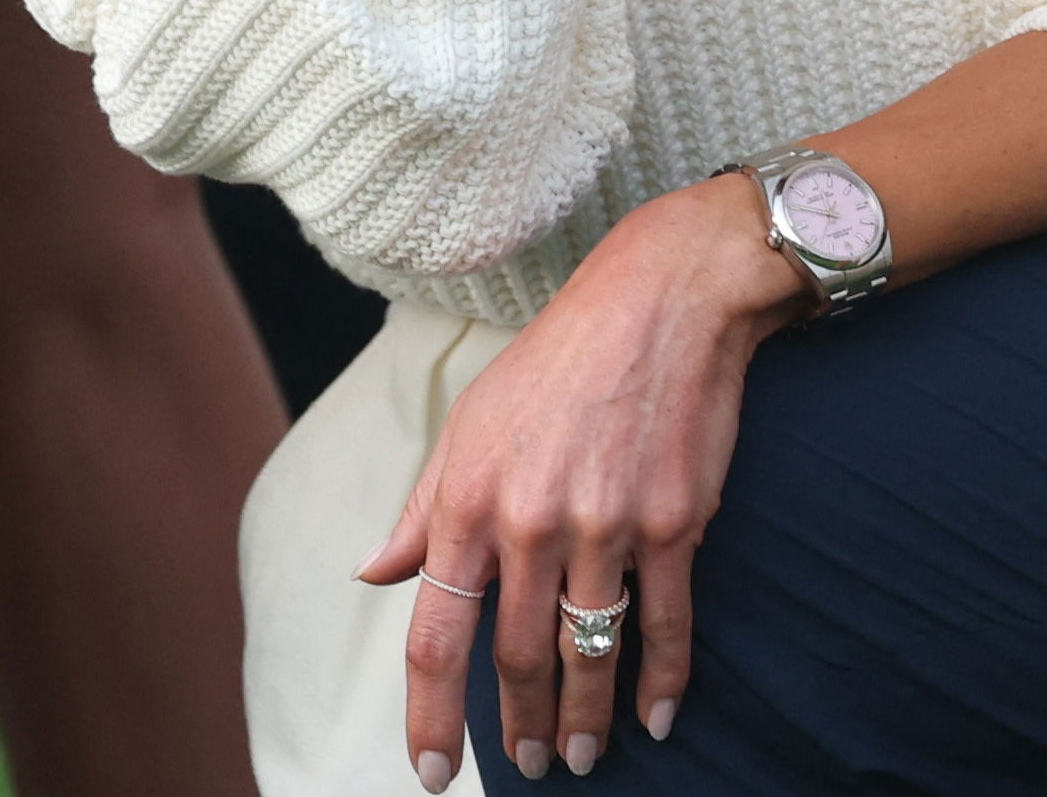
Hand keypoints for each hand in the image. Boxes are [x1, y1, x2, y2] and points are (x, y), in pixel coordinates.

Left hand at [363, 180, 808, 785]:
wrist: (663, 298)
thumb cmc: (557, 360)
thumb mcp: (469, 424)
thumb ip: (421, 511)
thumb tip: (371, 575)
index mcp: (468, 502)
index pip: (435, 637)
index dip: (431, 718)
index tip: (433, 774)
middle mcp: (531, 522)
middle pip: (514, 660)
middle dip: (521, 727)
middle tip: (533, 765)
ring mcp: (606, 524)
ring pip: (588, 651)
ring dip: (585, 718)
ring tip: (583, 757)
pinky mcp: (675, 519)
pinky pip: (666, 621)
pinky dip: (662, 678)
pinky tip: (656, 716)